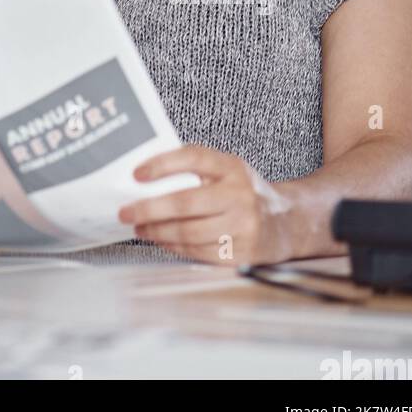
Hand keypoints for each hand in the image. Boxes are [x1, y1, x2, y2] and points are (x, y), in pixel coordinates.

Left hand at [117, 144, 292, 265]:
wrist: (286, 223)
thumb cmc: (243, 192)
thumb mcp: (226, 170)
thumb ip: (195, 169)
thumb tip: (145, 178)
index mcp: (232, 167)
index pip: (193, 158)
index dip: (162, 164)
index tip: (136, 174)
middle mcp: (239, 196)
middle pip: (185, 204)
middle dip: (149, 210)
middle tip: (125, 212)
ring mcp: (242, 227)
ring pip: (188, 233)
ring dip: (157, 232)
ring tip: (140, 228)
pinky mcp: (240, 254)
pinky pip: (198, 252)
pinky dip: (174, 247)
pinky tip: (161, 240)